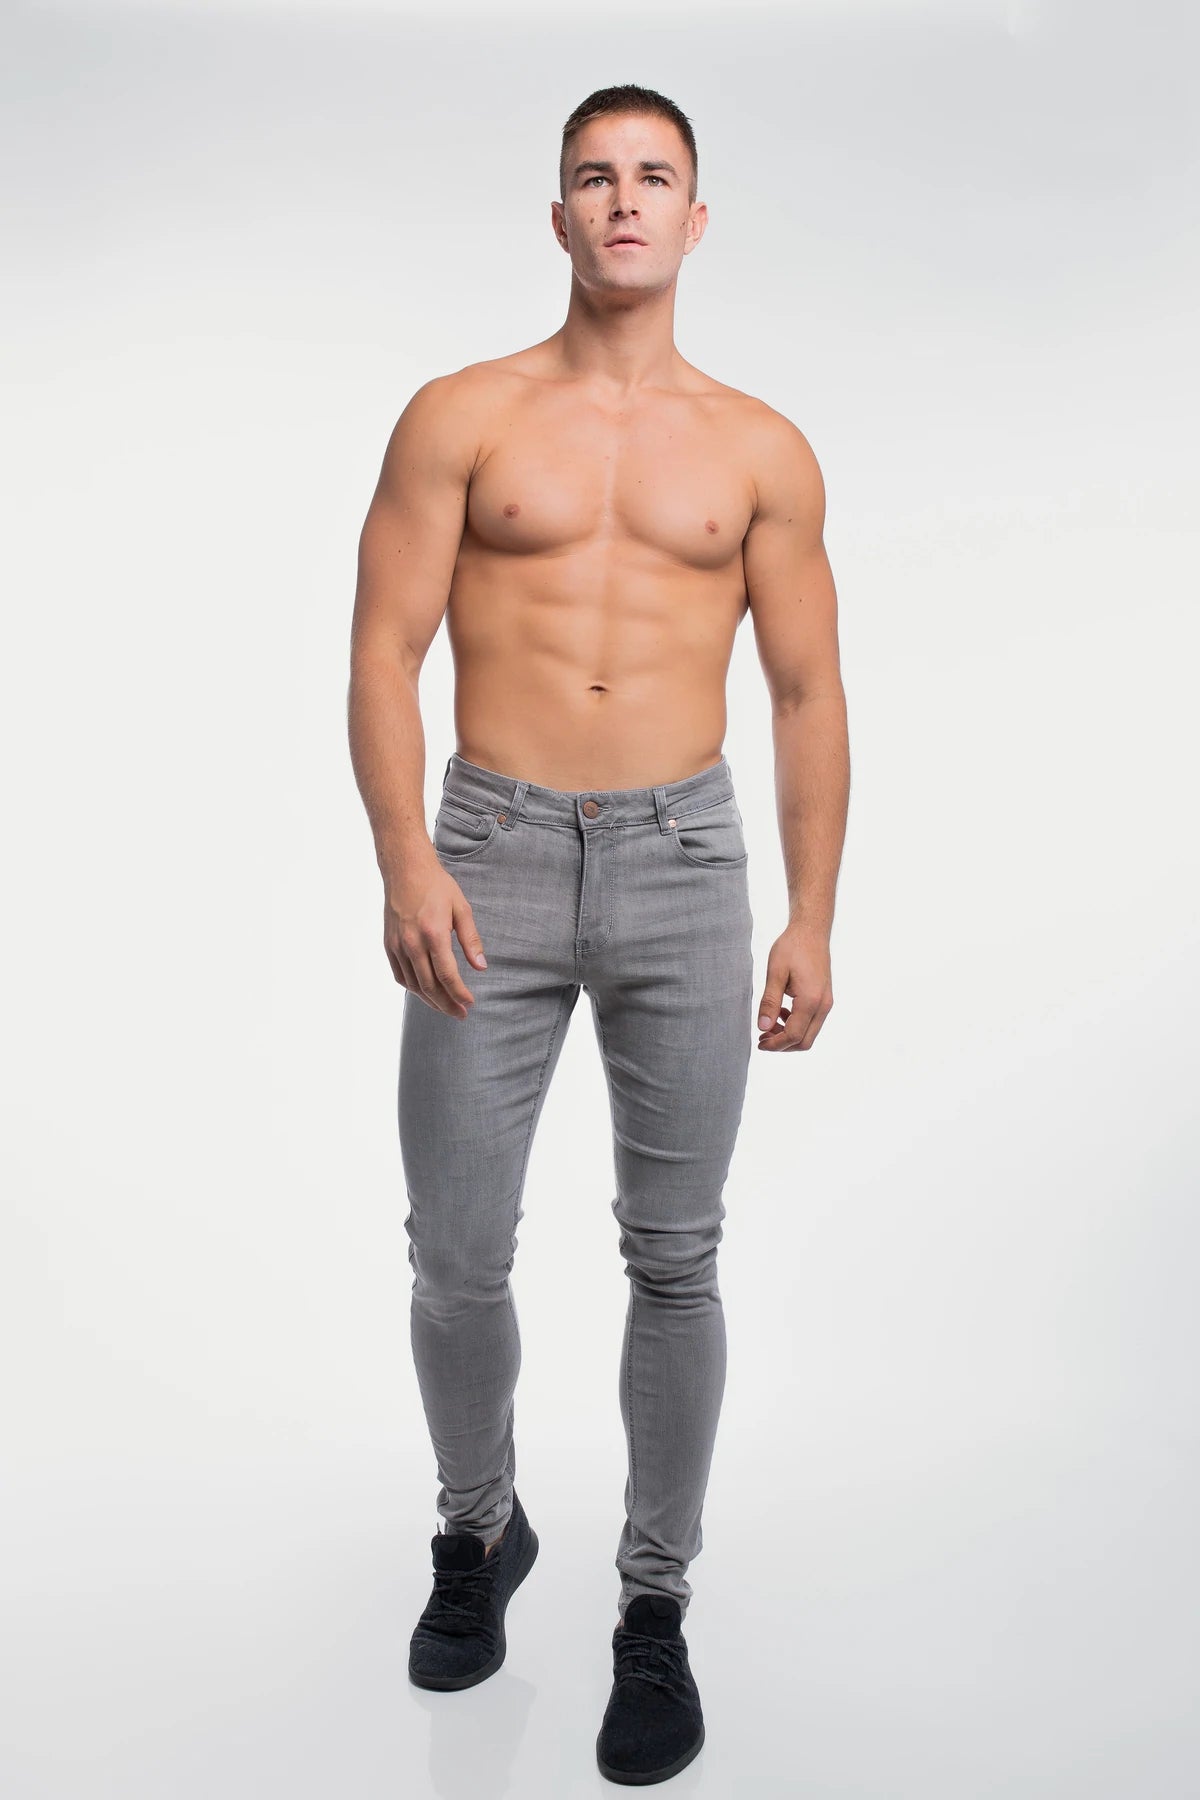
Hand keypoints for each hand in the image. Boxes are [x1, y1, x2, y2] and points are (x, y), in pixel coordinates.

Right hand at [383, 855, 487, 1019]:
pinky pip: (400, 975)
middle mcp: (412, 943)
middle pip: (429, 986)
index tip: (470, 1003)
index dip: (459, 993)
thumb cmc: (437, 887)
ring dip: (430, 1000)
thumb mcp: (462, 909)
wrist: (405, 870)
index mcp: (433, 933)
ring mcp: (397, 945)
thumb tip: (481, 967)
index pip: (447, 975)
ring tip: (445, 1007)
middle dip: (446, 1004)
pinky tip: (425, 992)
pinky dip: (413, 988)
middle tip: (460, 1014)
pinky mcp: (388, 945)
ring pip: (413, 984)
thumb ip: (471, 940)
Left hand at [756, 922, 832, 1051]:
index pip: (794, 1035)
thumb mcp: (775, 973)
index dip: (775, 1044)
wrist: (811, 931)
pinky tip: (782, 1013)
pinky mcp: (824, 999)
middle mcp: (823, 1005)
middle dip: (783, 1045)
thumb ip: (770, 1001)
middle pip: (805, 1041)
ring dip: (789, 1035)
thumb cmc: (792, 947)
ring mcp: (826, 1003)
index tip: (759, 1042)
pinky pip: (812, 1022)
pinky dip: (796, 1025)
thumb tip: (763, 1027)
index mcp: (811, 1000)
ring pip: (809, 1034)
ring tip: (769, 1025)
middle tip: (762, 1038)